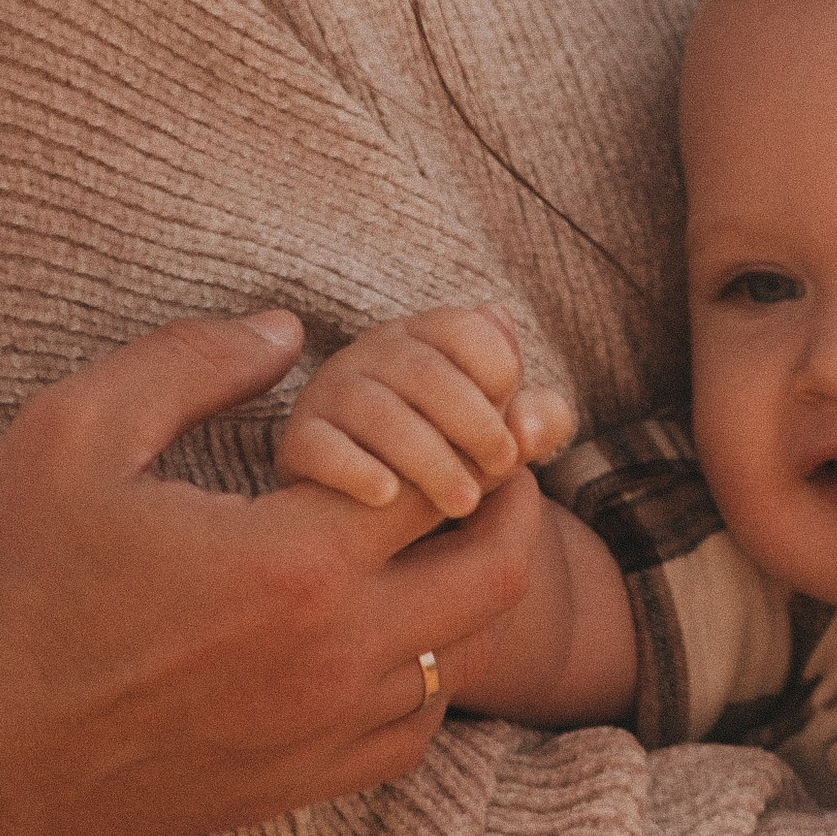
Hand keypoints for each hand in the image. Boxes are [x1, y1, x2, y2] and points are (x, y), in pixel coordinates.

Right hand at [0, 306, 541, 835]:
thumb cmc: (6, 584)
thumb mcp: (76, 430)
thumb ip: (191, 361)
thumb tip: (288, 328)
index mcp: (297, 558)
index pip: (451, 475)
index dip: (469, 425)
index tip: (457, 401)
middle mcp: (335, 654)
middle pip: (497, 576)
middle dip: (506, 509)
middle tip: (477, 470)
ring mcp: (321, 732)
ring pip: (458, 660)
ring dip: (455, 599)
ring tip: (416, 550)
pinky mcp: (295, 787)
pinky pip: (407, 734)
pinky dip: (414, 681)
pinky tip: (367, 639)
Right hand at [277, 307, 575, 521]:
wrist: (372, 506)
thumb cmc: (455, 453)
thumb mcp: (505, 431)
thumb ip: (538, 420)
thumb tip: (533, 428)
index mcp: (426, 336)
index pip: (463, 329)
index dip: (498, 370)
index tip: (520, 423)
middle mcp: (372, 354)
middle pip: (423, 371)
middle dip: (472, 421)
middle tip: (505, 467)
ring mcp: (330, 394)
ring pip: (376, 410)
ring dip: (427, 457)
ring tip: (465, 502)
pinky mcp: (298, 441)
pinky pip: (319, 446)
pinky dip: (355, 469)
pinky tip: (388, 497)